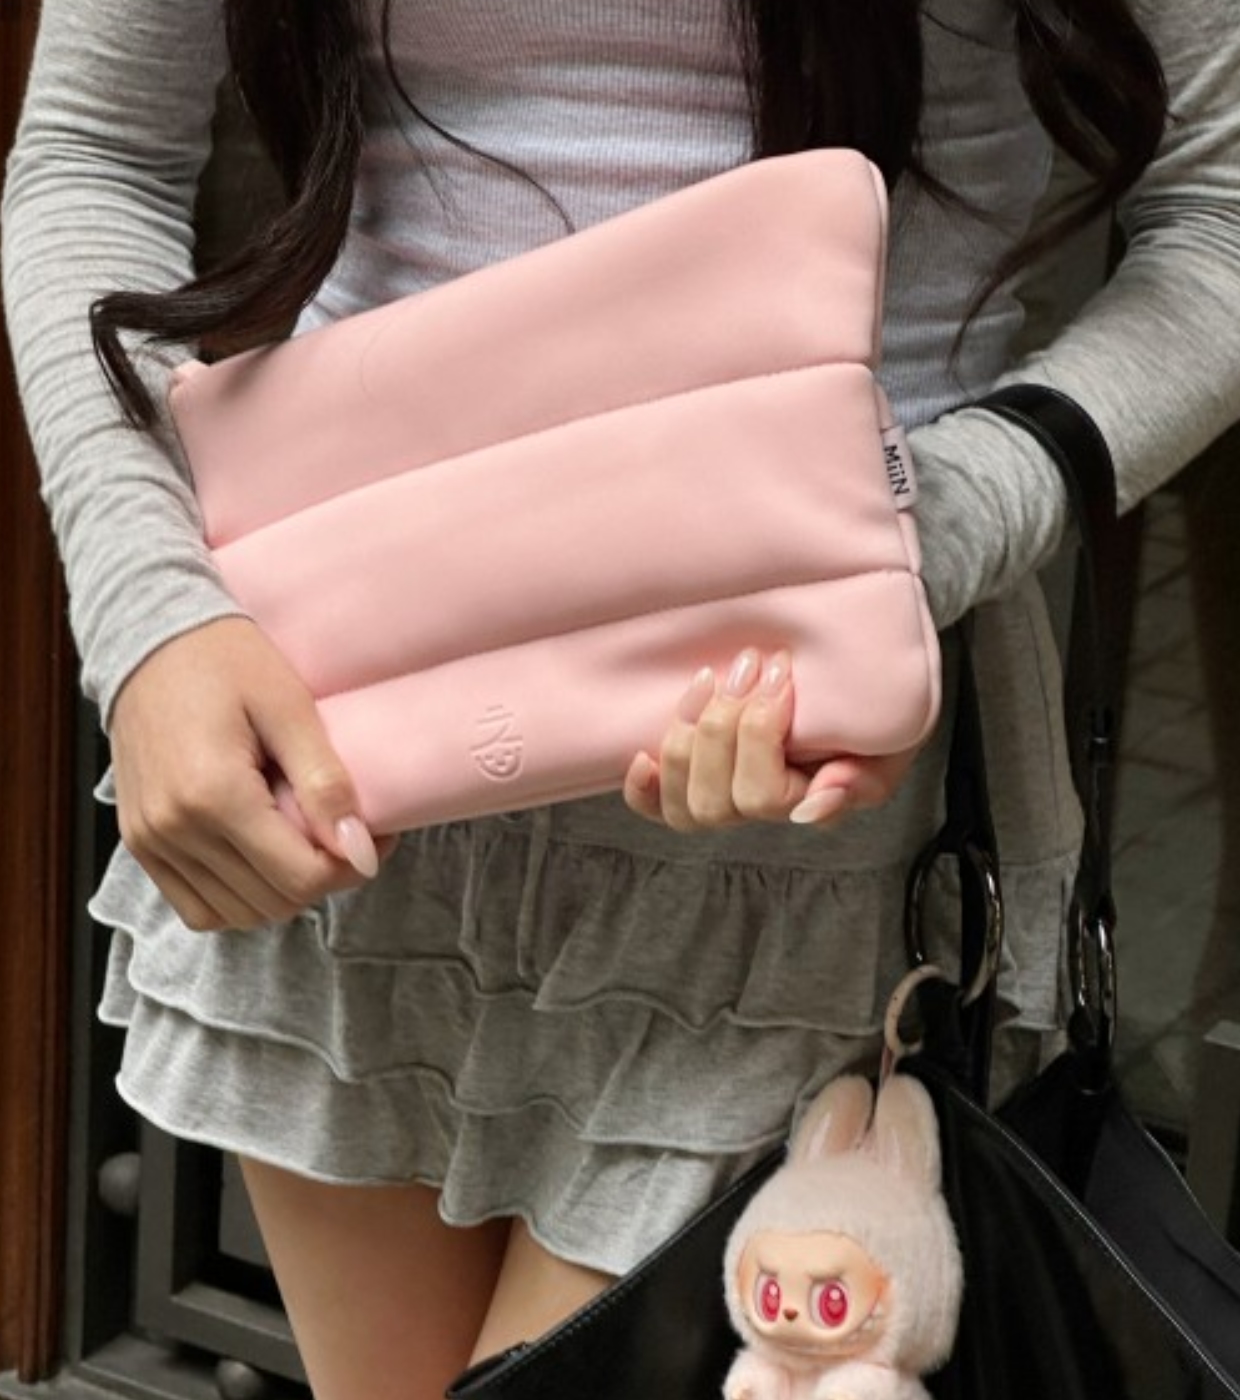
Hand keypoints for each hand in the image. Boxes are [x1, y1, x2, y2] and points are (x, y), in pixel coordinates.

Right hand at [109, 617, 392, 931]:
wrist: (149, 637)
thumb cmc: (224, 660)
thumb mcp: (289, 707)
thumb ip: (326, 782)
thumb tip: (361, 849)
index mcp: (214, 796)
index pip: (300, 878)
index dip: (352, 866)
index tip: (378, 833)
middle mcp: (174, 830)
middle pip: (273, 902)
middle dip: (324, 877)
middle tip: (348, 833)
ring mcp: (150, 842)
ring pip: (238, 914)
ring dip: (283, 891)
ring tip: (306, 840)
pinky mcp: (140, 843)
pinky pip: (198, 907)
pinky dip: (238, 897)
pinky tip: (264, 857)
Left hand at [622, 649, 919, 831]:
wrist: (859, 681)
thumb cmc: (875, 713)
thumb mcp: (888, 744)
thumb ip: (861, 782)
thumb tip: (812, 807)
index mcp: (803, 804)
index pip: (762, 796)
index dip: (758, 735)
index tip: (781, 675)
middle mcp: (755, 809)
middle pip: (713, 800)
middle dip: (723, 725)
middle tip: (752, 664)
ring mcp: (719, 795)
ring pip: (682, 801)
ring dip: (689, 735)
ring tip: (714, 678)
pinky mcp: (690, 777)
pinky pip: (655, 807)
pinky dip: (645, 789)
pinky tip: (643, 757)